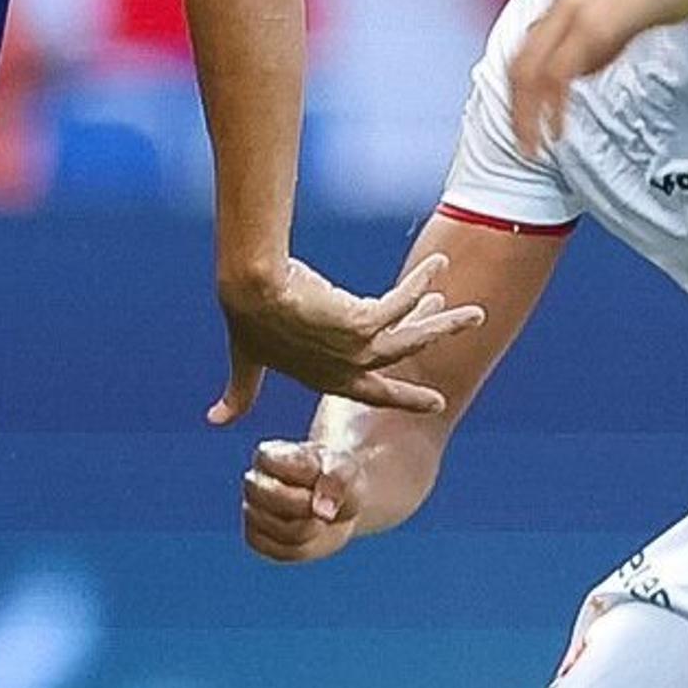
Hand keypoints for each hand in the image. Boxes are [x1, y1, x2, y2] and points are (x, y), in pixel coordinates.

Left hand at [209, 253, 484, 425]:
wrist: (252, 290)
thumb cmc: (249, 321)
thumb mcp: (247, 363)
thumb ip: (238, 393)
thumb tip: (213, 420)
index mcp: (328, 378)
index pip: (374, 392)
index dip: (405, 396)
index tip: (436, 404)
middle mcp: (348, 368)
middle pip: (406, 361)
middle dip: (440, 346)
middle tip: (470, 339)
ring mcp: (356, 348)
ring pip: (414, 338)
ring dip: (446, 323)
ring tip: (475, 312)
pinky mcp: (360, 321)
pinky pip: (402, 301)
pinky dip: (421, 284)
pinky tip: (437, 266)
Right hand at [240, 435, 365, 563]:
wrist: (338, 502)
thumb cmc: (337, 478)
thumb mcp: (346, 468)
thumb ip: (336, 479)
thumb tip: (321, 509)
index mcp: (268, 456)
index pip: (270, 462)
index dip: (303, 473)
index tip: (321, 474)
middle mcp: (255, 483)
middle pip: (267, 496)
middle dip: (305, 504)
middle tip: (327, 504)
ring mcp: (254, 512)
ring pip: (278, 529)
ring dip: (311, 528)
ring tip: (322, 518)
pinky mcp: (259, 540)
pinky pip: (281, 552)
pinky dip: (306, 546)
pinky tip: (313, 532)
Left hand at [509, 0, 687, 152]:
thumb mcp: (628, 11)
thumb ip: (604, 39)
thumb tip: (585, 69)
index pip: (527, 52)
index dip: (521, 94)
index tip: (527, 124)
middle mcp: (565, 2)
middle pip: (520, 66)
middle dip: (518, 112)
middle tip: (526, 147)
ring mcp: (579, 10)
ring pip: (533, 72)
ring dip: (529, 115)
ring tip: (536, 146)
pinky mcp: (599, 21)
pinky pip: (561, 71)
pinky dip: (553, 104)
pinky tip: (559, 128)